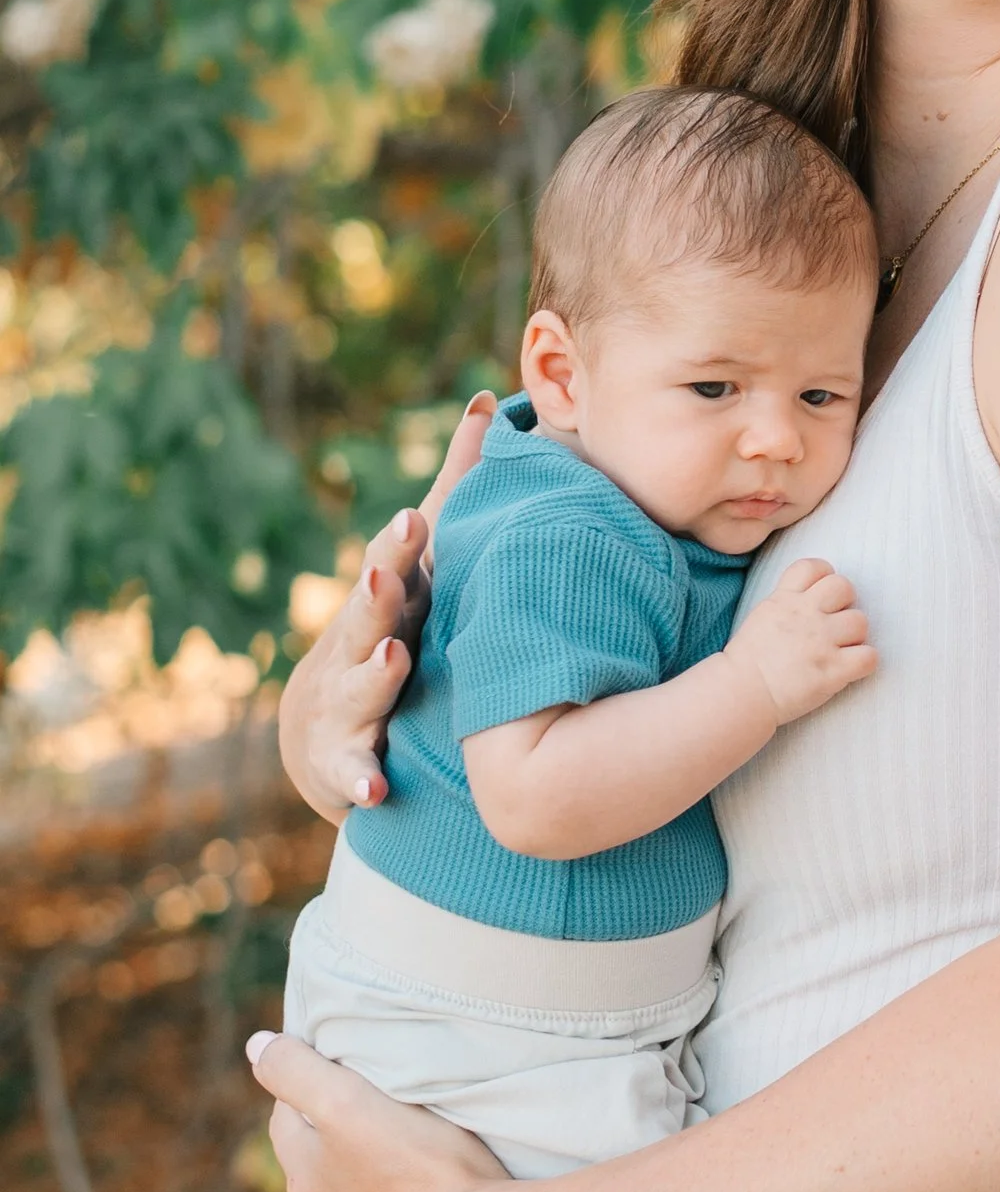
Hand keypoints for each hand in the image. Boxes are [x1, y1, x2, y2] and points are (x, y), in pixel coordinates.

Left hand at [247, 1030, 516, 1191]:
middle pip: (320, 1172)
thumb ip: (296, 1071)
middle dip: (339, 1143)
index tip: (342, 1068)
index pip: (287, 1119)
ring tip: (410, 1172)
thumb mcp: (350, 1103)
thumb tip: (255, 1046)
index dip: (309, 1088)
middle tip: (382, 1115)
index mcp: (307, 1178)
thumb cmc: (421, 1171)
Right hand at [276, 392, 495, 817]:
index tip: (415, 518)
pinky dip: (362, 780)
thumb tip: (486, 399)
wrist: (320, 732)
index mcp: (393, 595)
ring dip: (375, 674)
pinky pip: (352, 773)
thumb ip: (455, 487)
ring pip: (359, 686)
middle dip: (378, 590)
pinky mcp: (344, 761)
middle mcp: (362, 641)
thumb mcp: (420, 562)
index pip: (395, 563)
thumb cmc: (394, 625)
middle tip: (390, 570)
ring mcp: (347, 700)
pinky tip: (378, 791)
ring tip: (396, 659)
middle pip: (368, 613)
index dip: (402, 543)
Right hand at [738, 560, 874, 725]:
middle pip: (844, 586)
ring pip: (861, 622)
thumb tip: (809, 599)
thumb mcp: (763, 616)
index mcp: (785, 599)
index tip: (823, 598)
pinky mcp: (833, 669)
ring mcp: (821, 641)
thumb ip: (787, 603)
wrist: (740, 694)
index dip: (825, 578)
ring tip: (840, 652)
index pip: (814, 567)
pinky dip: (864, 663)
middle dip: (845, 604)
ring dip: (855, 637)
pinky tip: (849, 670)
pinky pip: (869, 656)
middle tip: (834, 626)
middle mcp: (805, 614)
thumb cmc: (748, 662)